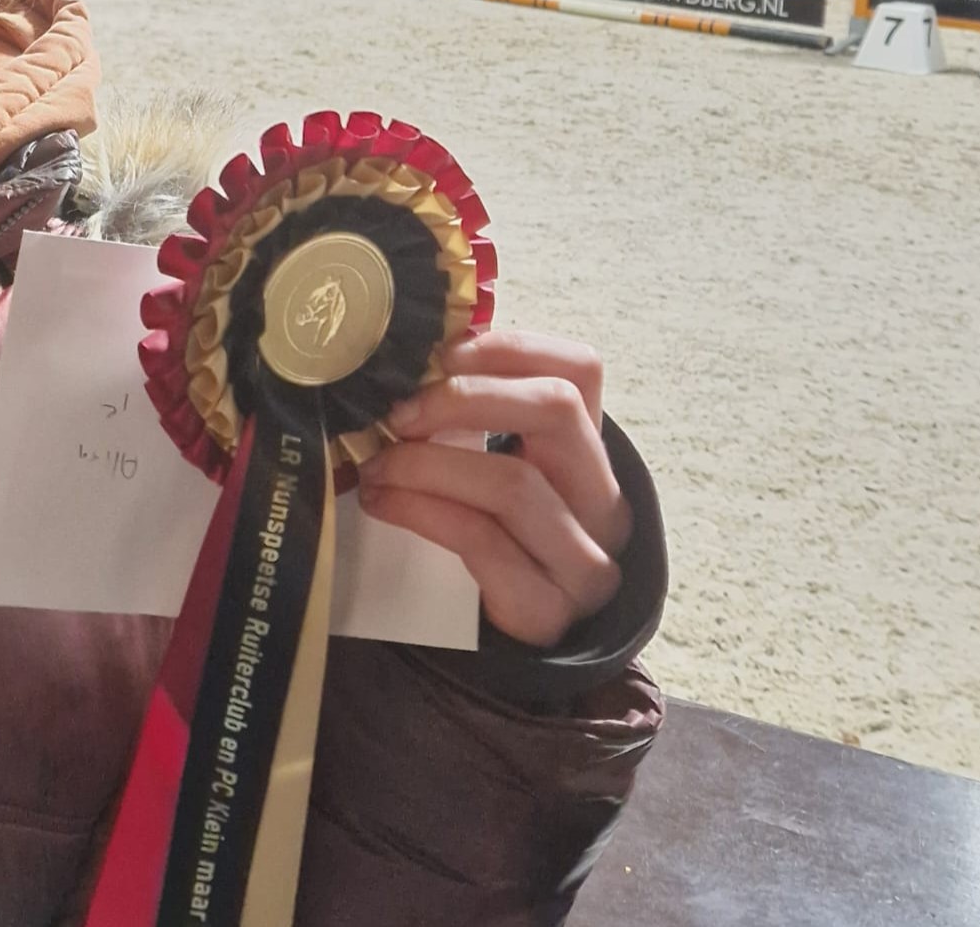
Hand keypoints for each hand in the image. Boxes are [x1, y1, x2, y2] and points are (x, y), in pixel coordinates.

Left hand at [356, 331, 632, 648]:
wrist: (507, 631)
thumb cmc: (491, 532)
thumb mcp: (494, 466)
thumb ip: (470, 415)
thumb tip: (405, 361)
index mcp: (590, 450)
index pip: (581, 369)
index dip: (507, 349)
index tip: (438, 354)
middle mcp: (604, 500)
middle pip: (556, 410)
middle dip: (462, 399)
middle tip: (397, 413)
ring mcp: (584, 559)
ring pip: (513, 482)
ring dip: (426, 464)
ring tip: (375, 466)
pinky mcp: (546, 610)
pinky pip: (481, 541)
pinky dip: (421, 512)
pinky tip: (382, 502)